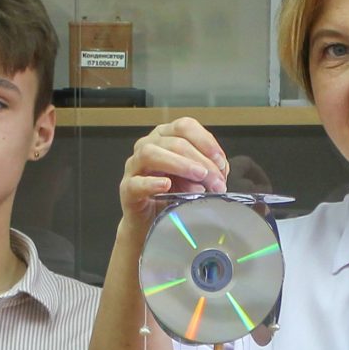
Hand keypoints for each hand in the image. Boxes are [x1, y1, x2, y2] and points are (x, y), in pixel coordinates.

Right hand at [118, 116, 227, 236]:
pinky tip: (167, 185)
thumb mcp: (195, 179)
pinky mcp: (127, 189)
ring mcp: (134, 167)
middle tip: (216, 181)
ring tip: (199, 177)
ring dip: (180, 164)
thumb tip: (219, 170)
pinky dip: (152, 183)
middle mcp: (148, 146)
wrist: (151, 223)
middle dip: (201, 161)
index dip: (206, 141)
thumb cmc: (172, 196)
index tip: (221, 162)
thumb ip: (208, 170)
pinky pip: (136, 183)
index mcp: (165, 137)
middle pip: (174, 142)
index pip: (185, 126)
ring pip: (151, 154)